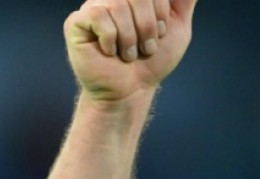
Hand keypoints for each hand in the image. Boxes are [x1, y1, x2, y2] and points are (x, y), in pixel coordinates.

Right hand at [64, 0, 198, 101]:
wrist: (132, 90)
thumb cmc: (152, 60)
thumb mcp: (177, 27)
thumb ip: (183, 0)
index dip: (161, 13)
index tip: (160, 34)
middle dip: (148, 26)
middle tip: (146, 47)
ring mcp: (93, 6)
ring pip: (117, 5)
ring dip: (130, 38)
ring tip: (129, 54)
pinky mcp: (76, 22)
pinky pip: (98, 16)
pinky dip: (111, 39)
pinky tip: (110, 52)